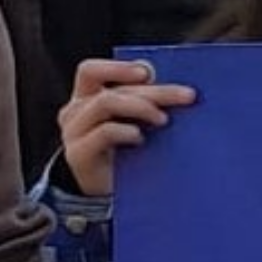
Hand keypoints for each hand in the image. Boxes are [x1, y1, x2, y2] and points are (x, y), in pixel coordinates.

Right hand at [56, 58, 196, 197]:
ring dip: (141, 106)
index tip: (149, 73)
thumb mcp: (137, 122)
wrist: (110, 192)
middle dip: (155, 91)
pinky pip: (103, 132)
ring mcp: (74, 132)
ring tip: (164, 120)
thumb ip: (147, 101)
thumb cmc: (130, 150)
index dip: (118, 68)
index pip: (90, 71)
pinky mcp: (77, 154)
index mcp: (87, 96)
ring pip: (105, 103)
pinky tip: (142, 138)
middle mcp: (76, 111)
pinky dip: (126, 131)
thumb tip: (179, 88)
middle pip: (114, 90)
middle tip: (187, 96)